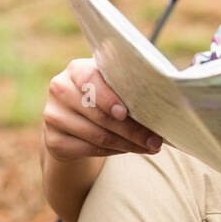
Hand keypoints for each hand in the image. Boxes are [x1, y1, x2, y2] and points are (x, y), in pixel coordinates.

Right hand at [42, 57, 162, 160]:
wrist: (77, 116)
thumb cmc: (107, 94)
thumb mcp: (116, 84)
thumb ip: (132, 86)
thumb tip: (168, 100)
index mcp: (77, 69)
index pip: (90, 80)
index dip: (108, 98)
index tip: (125, 112)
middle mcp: (60, 89)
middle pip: (98, 115)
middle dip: (132, 130)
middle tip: (156, 141)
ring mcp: (52, 115)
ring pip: (96, 135)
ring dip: (127, 144)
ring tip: (150, 147)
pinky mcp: (53, 140)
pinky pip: (88, 150)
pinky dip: (113, 152)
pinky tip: (129, 149)